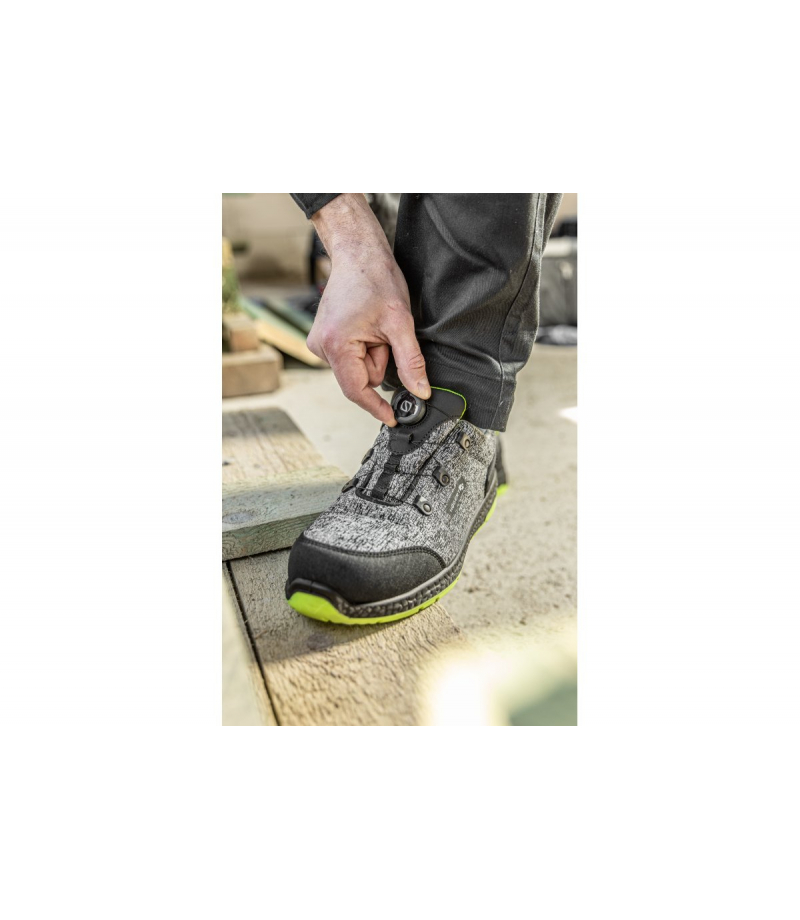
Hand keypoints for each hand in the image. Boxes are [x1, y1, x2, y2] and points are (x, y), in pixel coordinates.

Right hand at [306, 194, 429, 426]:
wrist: (358, 253)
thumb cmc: (376, 280)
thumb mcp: (401, 323)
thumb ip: (410, 362)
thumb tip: (421, 392)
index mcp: (336, 346)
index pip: (357, 390)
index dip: (376, 407)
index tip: (394, 419)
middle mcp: (321, 347)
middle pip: (361, 377)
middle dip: (380, 362)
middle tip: (385, 334)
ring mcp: (319, 343)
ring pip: (358, 367)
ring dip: (373, 353)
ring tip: (375, 325)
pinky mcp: (324, 338)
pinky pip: (352, 357)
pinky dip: (365, 347)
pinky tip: (366, 325)